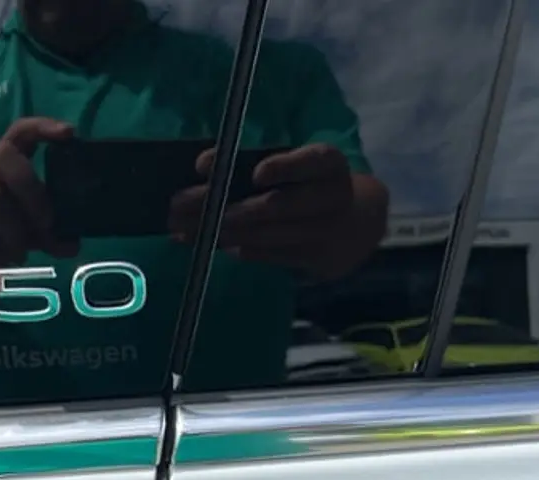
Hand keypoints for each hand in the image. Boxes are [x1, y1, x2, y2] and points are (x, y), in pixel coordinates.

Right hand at [0, 117, 78, 284]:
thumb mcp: (22, 230)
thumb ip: (46, 234)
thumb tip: (72, 245)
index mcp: (3, 163)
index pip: (20, 132)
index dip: (42, 127)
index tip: (68, 133)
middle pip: (5, 158)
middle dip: (31, 191)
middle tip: (46, 224)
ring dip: (12, 232)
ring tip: (18, 256)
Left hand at [168, 143, 359, 279]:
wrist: (356, 226)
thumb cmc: (310, 185)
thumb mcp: (297, 166)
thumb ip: (258, 163)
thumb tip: (203, 168)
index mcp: (329, 165)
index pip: (313, 161)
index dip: (286, 167)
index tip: (255, 174)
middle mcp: (334, 198)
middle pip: (277, 205)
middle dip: (225, 206)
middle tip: (182, 205)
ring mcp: (325, 233)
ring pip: (266, 234)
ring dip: (219, 232)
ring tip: (183, 228)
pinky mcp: (315, 260)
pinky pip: (269, 255)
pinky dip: (236, 249)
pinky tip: (206, 243)